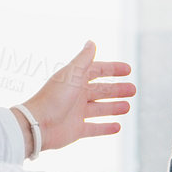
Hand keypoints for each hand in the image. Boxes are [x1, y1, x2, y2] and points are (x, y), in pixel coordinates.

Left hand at [18, 41, 133, 153]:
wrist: (38, 125)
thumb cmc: (54, 97)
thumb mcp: (72, 74)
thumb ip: (84, 59)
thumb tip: (92, 42)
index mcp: (76, 80)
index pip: (98, 71)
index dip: (112, 69)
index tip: (128, 70)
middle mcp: (77, 96)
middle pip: (101, 91)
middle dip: (117, 90)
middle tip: (133, 90)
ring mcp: (77, 113)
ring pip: (100, 109)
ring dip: (114, 107)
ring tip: (127, 107)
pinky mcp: (77, 130)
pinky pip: (95, 129)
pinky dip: (106, 128)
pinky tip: (117, 126)